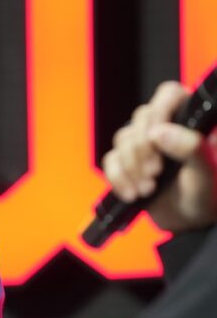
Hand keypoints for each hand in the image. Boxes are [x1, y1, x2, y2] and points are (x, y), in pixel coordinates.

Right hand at [102, 81, 216, 231]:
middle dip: (142, 148)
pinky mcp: (127, 163)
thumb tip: (160, 132)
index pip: (169, 95)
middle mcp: (165, 127)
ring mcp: (144, 145)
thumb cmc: (208, 194)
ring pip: (122, 139)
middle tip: (155, 171)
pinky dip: (118, 178)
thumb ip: (192, 148)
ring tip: (148, 188)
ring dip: (132, 167)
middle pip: (140, 118)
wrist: (190, 222)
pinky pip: (111, 161)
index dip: (159, 109)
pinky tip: (133, 194)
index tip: (157, 134)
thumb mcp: (207, 173)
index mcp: (190, 121)